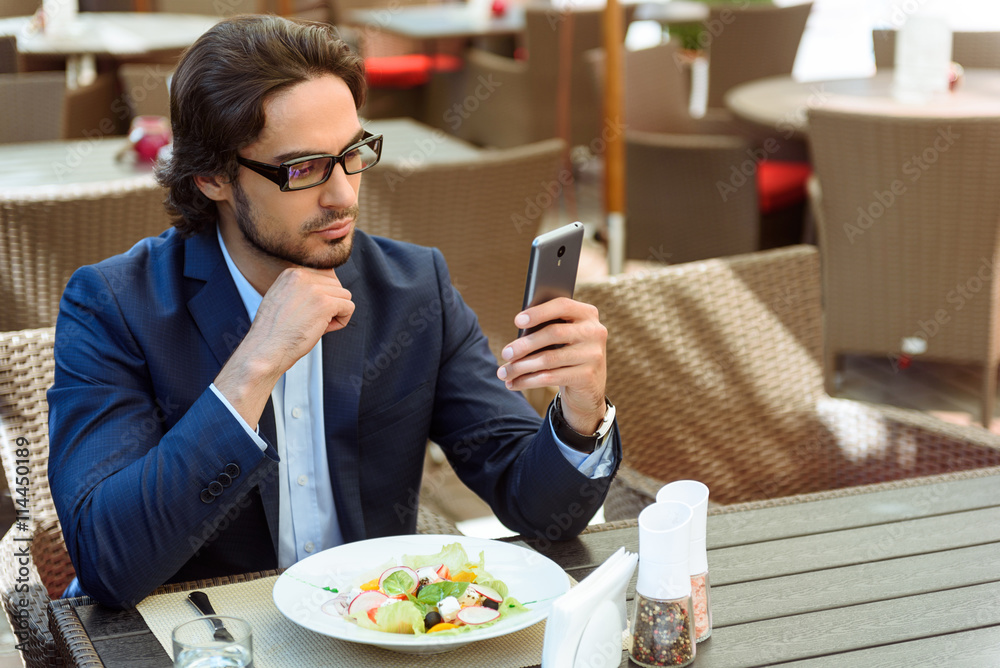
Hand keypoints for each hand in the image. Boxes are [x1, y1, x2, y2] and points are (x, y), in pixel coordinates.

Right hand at [214, 267, 354, 426]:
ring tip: (316, 325)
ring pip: (345, 296)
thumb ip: (301, 288)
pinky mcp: (325, 303)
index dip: (321, 298)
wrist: (265, 350)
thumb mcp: (282, 298)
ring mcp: (314, 289)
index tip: (307, 312)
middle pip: (336, 286)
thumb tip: (327, 287)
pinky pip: (349, 307)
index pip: (324, 277)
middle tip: (311, 321)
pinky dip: (341, 321)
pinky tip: (323, 329)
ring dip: (336, 313)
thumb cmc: (274, 332)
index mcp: (291, 273)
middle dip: (330, 305)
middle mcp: (302, 275)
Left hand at [497, 297, 606, 433]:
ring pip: (549, 359)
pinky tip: (514, 383)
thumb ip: (546, 326)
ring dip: (521, 367)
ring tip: (504, 372)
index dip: (539, 312)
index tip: (517, 321)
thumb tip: (518, 332)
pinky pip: (551, 377)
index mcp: (587, 313)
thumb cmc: (567, 352)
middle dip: (524, 344)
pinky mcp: (587, 376)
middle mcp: (594, 332)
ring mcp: (593, 355)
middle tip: (505, 353)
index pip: (562, 306)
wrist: (589, 385)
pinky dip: (528, 381)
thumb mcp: (562, 336)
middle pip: (554, 333)